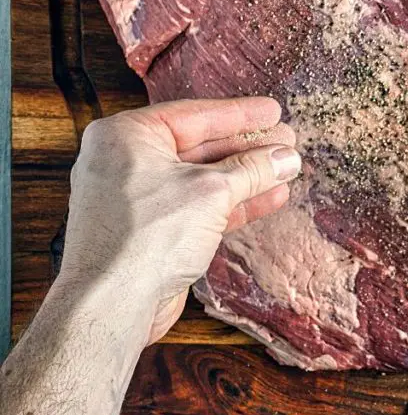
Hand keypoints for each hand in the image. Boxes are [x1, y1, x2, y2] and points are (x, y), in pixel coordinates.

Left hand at [59, 97, 299, 344]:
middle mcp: (126, 162)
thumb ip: (253, 169)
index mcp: (127, 136)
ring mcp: (138, 198)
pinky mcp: (151, 230)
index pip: (195, 115)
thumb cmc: (148, 236)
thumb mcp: (212, 191)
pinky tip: (268, 199)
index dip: (240, 115)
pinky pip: (197, 206)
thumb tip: (287, 157)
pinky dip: (232, 203)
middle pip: (200, 146)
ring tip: (285, 170)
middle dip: (247, 147)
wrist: (114, 303)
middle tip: (286, 142)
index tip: (273, 111)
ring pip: (202, 179)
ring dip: (246, 176)